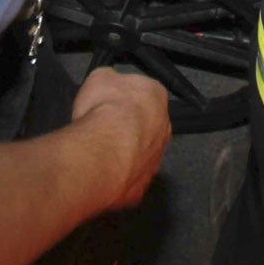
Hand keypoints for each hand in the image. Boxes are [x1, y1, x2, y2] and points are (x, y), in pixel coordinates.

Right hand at [70, 66, 170, 210]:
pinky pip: (128, 180)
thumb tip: (109, 81)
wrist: (103, 151)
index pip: (145, 95)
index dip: (125, 100)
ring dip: (125, 154)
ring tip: (100, 154)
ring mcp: (155, 161)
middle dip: (129, 128)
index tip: (109, 105)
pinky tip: (100, 174)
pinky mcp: (141, 187)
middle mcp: (164, 128)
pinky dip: (116, 177)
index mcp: (157, 96)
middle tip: (104, 131)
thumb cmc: (105, 108)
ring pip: (140, 155)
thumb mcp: (100, 77)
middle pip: (147, 127)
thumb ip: (109, 79)